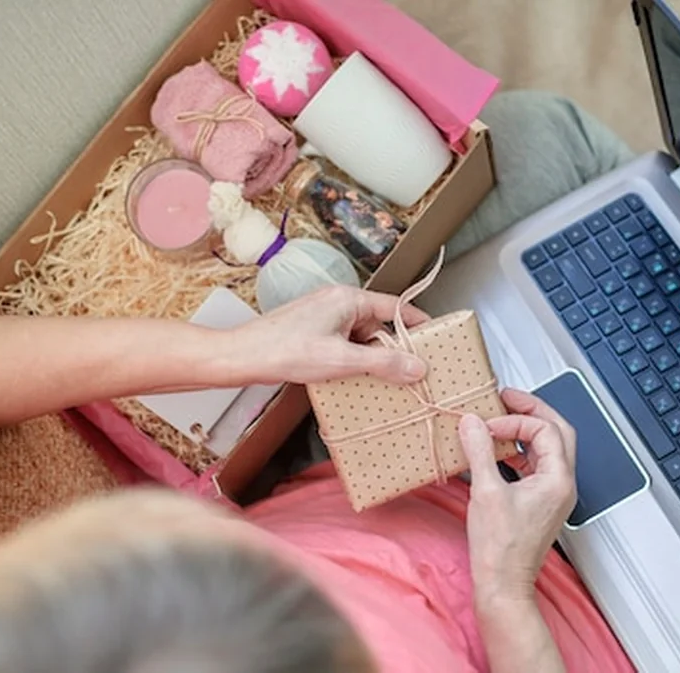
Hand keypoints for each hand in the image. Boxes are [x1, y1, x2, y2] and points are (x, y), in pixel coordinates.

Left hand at [233, 285, 430, 385]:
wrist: (243, 357)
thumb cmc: (284, 351)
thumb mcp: (342, 360)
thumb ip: (383, 363)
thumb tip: (417, 367)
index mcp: (349, 299)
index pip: (396, 307)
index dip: (417, 324)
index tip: (436, 340)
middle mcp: (339, 303)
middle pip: (380, 324)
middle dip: (395, 348)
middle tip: (414, 370)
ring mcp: (325, 317)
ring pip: (363, 337)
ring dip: (374, 358)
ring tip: (387, 381)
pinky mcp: (315, 332)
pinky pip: (346, 344)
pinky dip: (356, 360)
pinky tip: (358, 380)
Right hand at [460, 389, 577, 605]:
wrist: (503, 583)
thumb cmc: (500, 549)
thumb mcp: (486, 492)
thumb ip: (480, 451)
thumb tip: (472, 423)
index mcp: (558, 479)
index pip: (545, 430)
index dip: (516, 421)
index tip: (488, 425)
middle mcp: (562, 484)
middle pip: (557, 432)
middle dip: (532, 412)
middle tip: (507, 399)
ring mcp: (554, 494)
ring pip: (549, 448)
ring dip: (527, 431)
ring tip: (501, 420)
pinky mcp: (542, 502)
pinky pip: (537, 465)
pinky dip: (520, 451)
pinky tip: (498, 451)